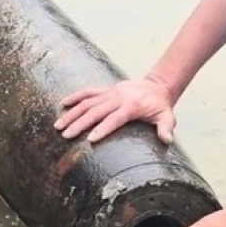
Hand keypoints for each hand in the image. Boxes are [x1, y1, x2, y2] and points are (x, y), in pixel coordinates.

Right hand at [54, 76, 176, 143]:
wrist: (157, 86)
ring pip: (88, 102)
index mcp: (132, 106)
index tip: (90, 139)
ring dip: (72, 113)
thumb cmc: (161, 106)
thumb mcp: (167, 117)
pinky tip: (62, 104)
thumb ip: (166, 128)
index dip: (103, 128)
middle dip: (80, 123)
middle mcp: (118, 98)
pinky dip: (75, 97)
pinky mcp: (106, 89)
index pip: (115, 118)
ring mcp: (111, 92)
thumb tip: (167, 140)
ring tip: (58, 126)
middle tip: (66, 135)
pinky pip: (88, 91)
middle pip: (96, 110)